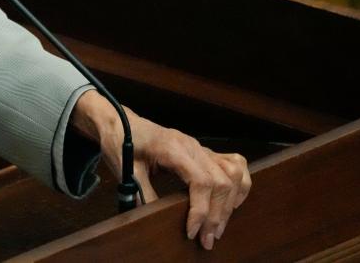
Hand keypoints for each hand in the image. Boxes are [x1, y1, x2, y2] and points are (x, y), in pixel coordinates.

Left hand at [73, 89, 250, 250]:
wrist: (120, 122)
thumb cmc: (121, 142)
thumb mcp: (127, 170)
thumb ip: (143, 194)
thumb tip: (155, 220)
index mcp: (173, 148)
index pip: (200, 181)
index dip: (201, 210)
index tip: (193, 231)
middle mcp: (192, 145)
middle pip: (220, 181)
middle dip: (217, 214)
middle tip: (207, 239)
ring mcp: (200, 147)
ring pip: (232, 173)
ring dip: (230, 203)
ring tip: (218, 227)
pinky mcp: (204, 151)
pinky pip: (233, 164)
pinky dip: (239, 184)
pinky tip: (233, 202)